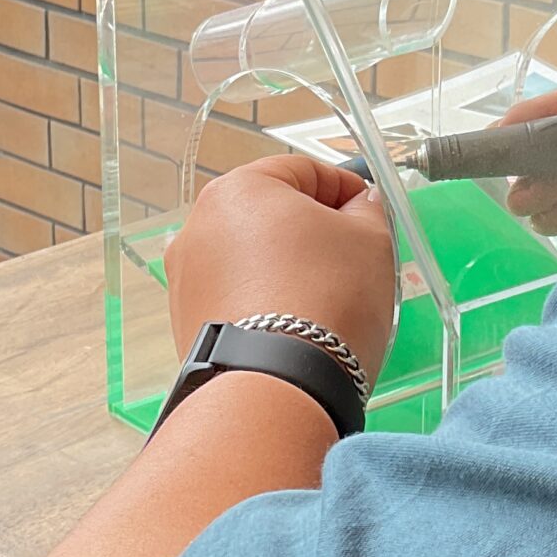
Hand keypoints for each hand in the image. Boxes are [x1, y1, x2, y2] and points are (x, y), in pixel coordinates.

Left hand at [164, 155, 397, 380]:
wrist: (278, 387)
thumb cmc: (326, 301)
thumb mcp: (370, 241)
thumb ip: (367, 210)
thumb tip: (360, 205)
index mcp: (239, 188)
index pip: (302, 170)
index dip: (344, 187)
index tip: (368, 210)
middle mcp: (199, 225)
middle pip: (269, 213)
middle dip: (312, 229)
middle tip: (352, 255)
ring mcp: (186, 277)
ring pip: (250, 257)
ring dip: (286, 266)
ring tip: (327, 296)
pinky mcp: (186, 321)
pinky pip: (235, 296)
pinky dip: (264, 300)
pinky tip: (296, 323)